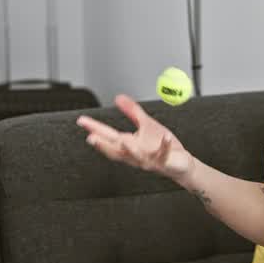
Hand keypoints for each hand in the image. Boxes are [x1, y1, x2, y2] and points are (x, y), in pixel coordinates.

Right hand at [77, 95, 194, 180]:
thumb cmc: (162, 147)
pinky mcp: (165, 161)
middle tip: (92, 138)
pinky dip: (164, 146)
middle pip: (117, 151)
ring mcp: (150, 159)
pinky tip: (166, 137)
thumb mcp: (145, 125)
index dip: (95, 128)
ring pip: (137, 156)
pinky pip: (164, 154)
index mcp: (130, 145)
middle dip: (104, 145)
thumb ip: (132, 111)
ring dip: (130, 149)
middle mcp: (136, 155)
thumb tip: (118, 98)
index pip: (108, 136)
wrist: (180, 164)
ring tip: (123, 140)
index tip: (82, 121)